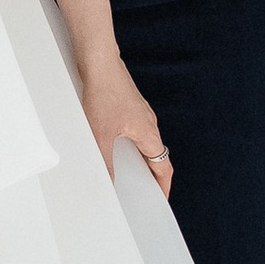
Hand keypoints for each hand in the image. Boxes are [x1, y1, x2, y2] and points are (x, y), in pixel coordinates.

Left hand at [74, 45, 172, 197]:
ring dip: (141, 160)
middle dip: (153, 176)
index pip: (163, 167)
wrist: (100, 63)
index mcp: (149, 134)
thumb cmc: (104, 94)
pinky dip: (132, 146)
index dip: (163, 186)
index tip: (160, 200)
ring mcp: (140, 114)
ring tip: (128, 175)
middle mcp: (149, 124)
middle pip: (157, 157)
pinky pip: (136, 133)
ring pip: (146, 144)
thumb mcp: (101, 135)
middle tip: (143, 192)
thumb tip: (110, 182)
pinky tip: (115, 147)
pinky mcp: (130, 106)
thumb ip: (106, 162)